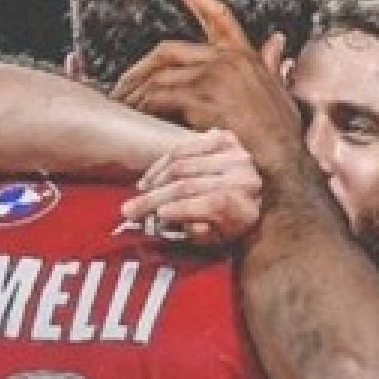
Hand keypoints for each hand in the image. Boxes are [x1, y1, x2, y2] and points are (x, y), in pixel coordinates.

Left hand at [109, 0, 299, 167]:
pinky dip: (144, 105)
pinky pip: (159, 95)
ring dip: (136, 91)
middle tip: (122, 85)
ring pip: (159, 74)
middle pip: (169, 50)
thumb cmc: (282, 137)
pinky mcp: (201, 95)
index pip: (215, 12)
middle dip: (140, 67)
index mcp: (244, 55)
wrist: (282, 163)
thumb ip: (272, 65)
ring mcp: (213, 75)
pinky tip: (137, 115)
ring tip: (124, 106)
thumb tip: (276, 41)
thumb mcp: (280, 93)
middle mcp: (227, 58)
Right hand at [120, 129, 263, 246]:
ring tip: (140, 193)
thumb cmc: (225, 223)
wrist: (242, 193)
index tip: (159, 215)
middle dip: (157, 198)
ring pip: (183, 164)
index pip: (215, 203)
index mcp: (248, 209)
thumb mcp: (216, 240)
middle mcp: (246, 178)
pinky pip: (183, 147)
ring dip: (156, 180)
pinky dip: (162, 163)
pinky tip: (150, 178)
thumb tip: (191, 224)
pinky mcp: (226, 138)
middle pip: (192, 184)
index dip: (185, 208)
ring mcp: (237, 155)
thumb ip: (204, 234)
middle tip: (130, 210)